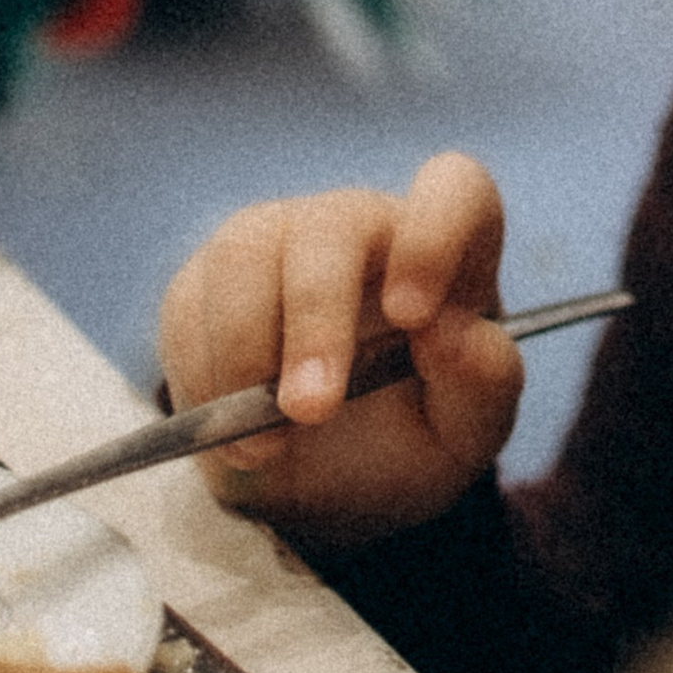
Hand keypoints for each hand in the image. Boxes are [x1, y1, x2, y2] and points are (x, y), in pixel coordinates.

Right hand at [157, 152, 522, 548]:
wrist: (328, 484)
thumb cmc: (413, 437)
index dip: (433, 235)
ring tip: (267, 445)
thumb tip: (453, 337)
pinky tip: (226, 430)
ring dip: (246, 354)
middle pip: (332, 223)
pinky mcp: (210, 278)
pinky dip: (201, 376)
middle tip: (311, 411)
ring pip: (246, 252)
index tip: (414, 316)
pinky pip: (189, 301)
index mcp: (448, 245)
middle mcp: (363, 224)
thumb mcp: (467, 432)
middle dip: (315, 319)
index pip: (453, 188)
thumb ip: (483, 383)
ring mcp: (280, 240)